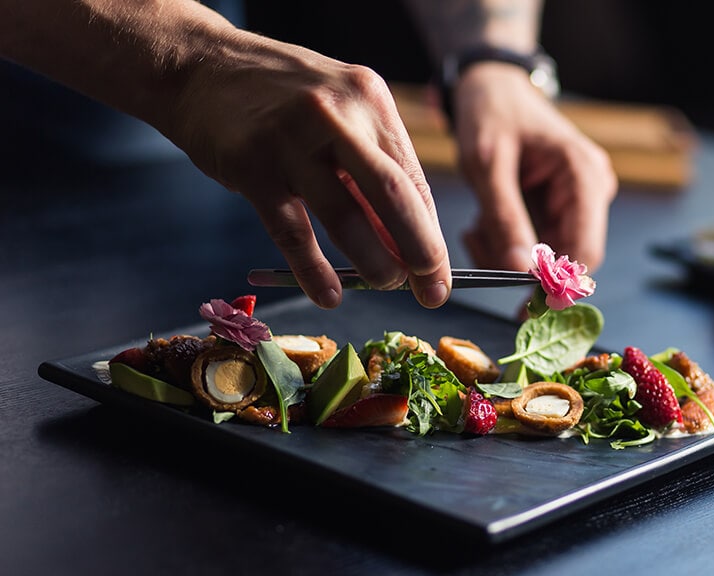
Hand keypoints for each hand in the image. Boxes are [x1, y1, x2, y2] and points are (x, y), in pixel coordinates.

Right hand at [167, 32, 450, 309]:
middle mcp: (337, 114)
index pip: (413, 178)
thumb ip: (365, 168)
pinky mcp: (252, 165)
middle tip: (431, 292)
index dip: (430, 233)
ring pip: (346, 216)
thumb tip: (398, 241)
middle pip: (393, 195)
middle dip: (420, 251)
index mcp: (368, 98)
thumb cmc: (277, 97)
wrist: (199, 66)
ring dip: (373, 263)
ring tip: (384, 286)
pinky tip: (328, 294)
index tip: (438, 273)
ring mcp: (292, 138)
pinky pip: (292, 231)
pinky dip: (314, 270)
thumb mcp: (336, 111)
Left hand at [452, 62, 616, 273]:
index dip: (554, 284)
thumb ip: (505, 218)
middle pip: (563, 260)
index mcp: (583, 176)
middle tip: (477, 244)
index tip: (517, 303)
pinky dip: (503, 244)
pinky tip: (482, 223)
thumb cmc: (491, 114)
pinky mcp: (553, 209)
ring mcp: (573, 203)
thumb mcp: (487, 165)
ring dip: (504, 254)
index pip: (585, 252)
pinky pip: (531, 246)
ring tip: (476, 226)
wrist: (489, 89)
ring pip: (543, 258)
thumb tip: (521, 270)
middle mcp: (588, 193)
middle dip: (518, 265)